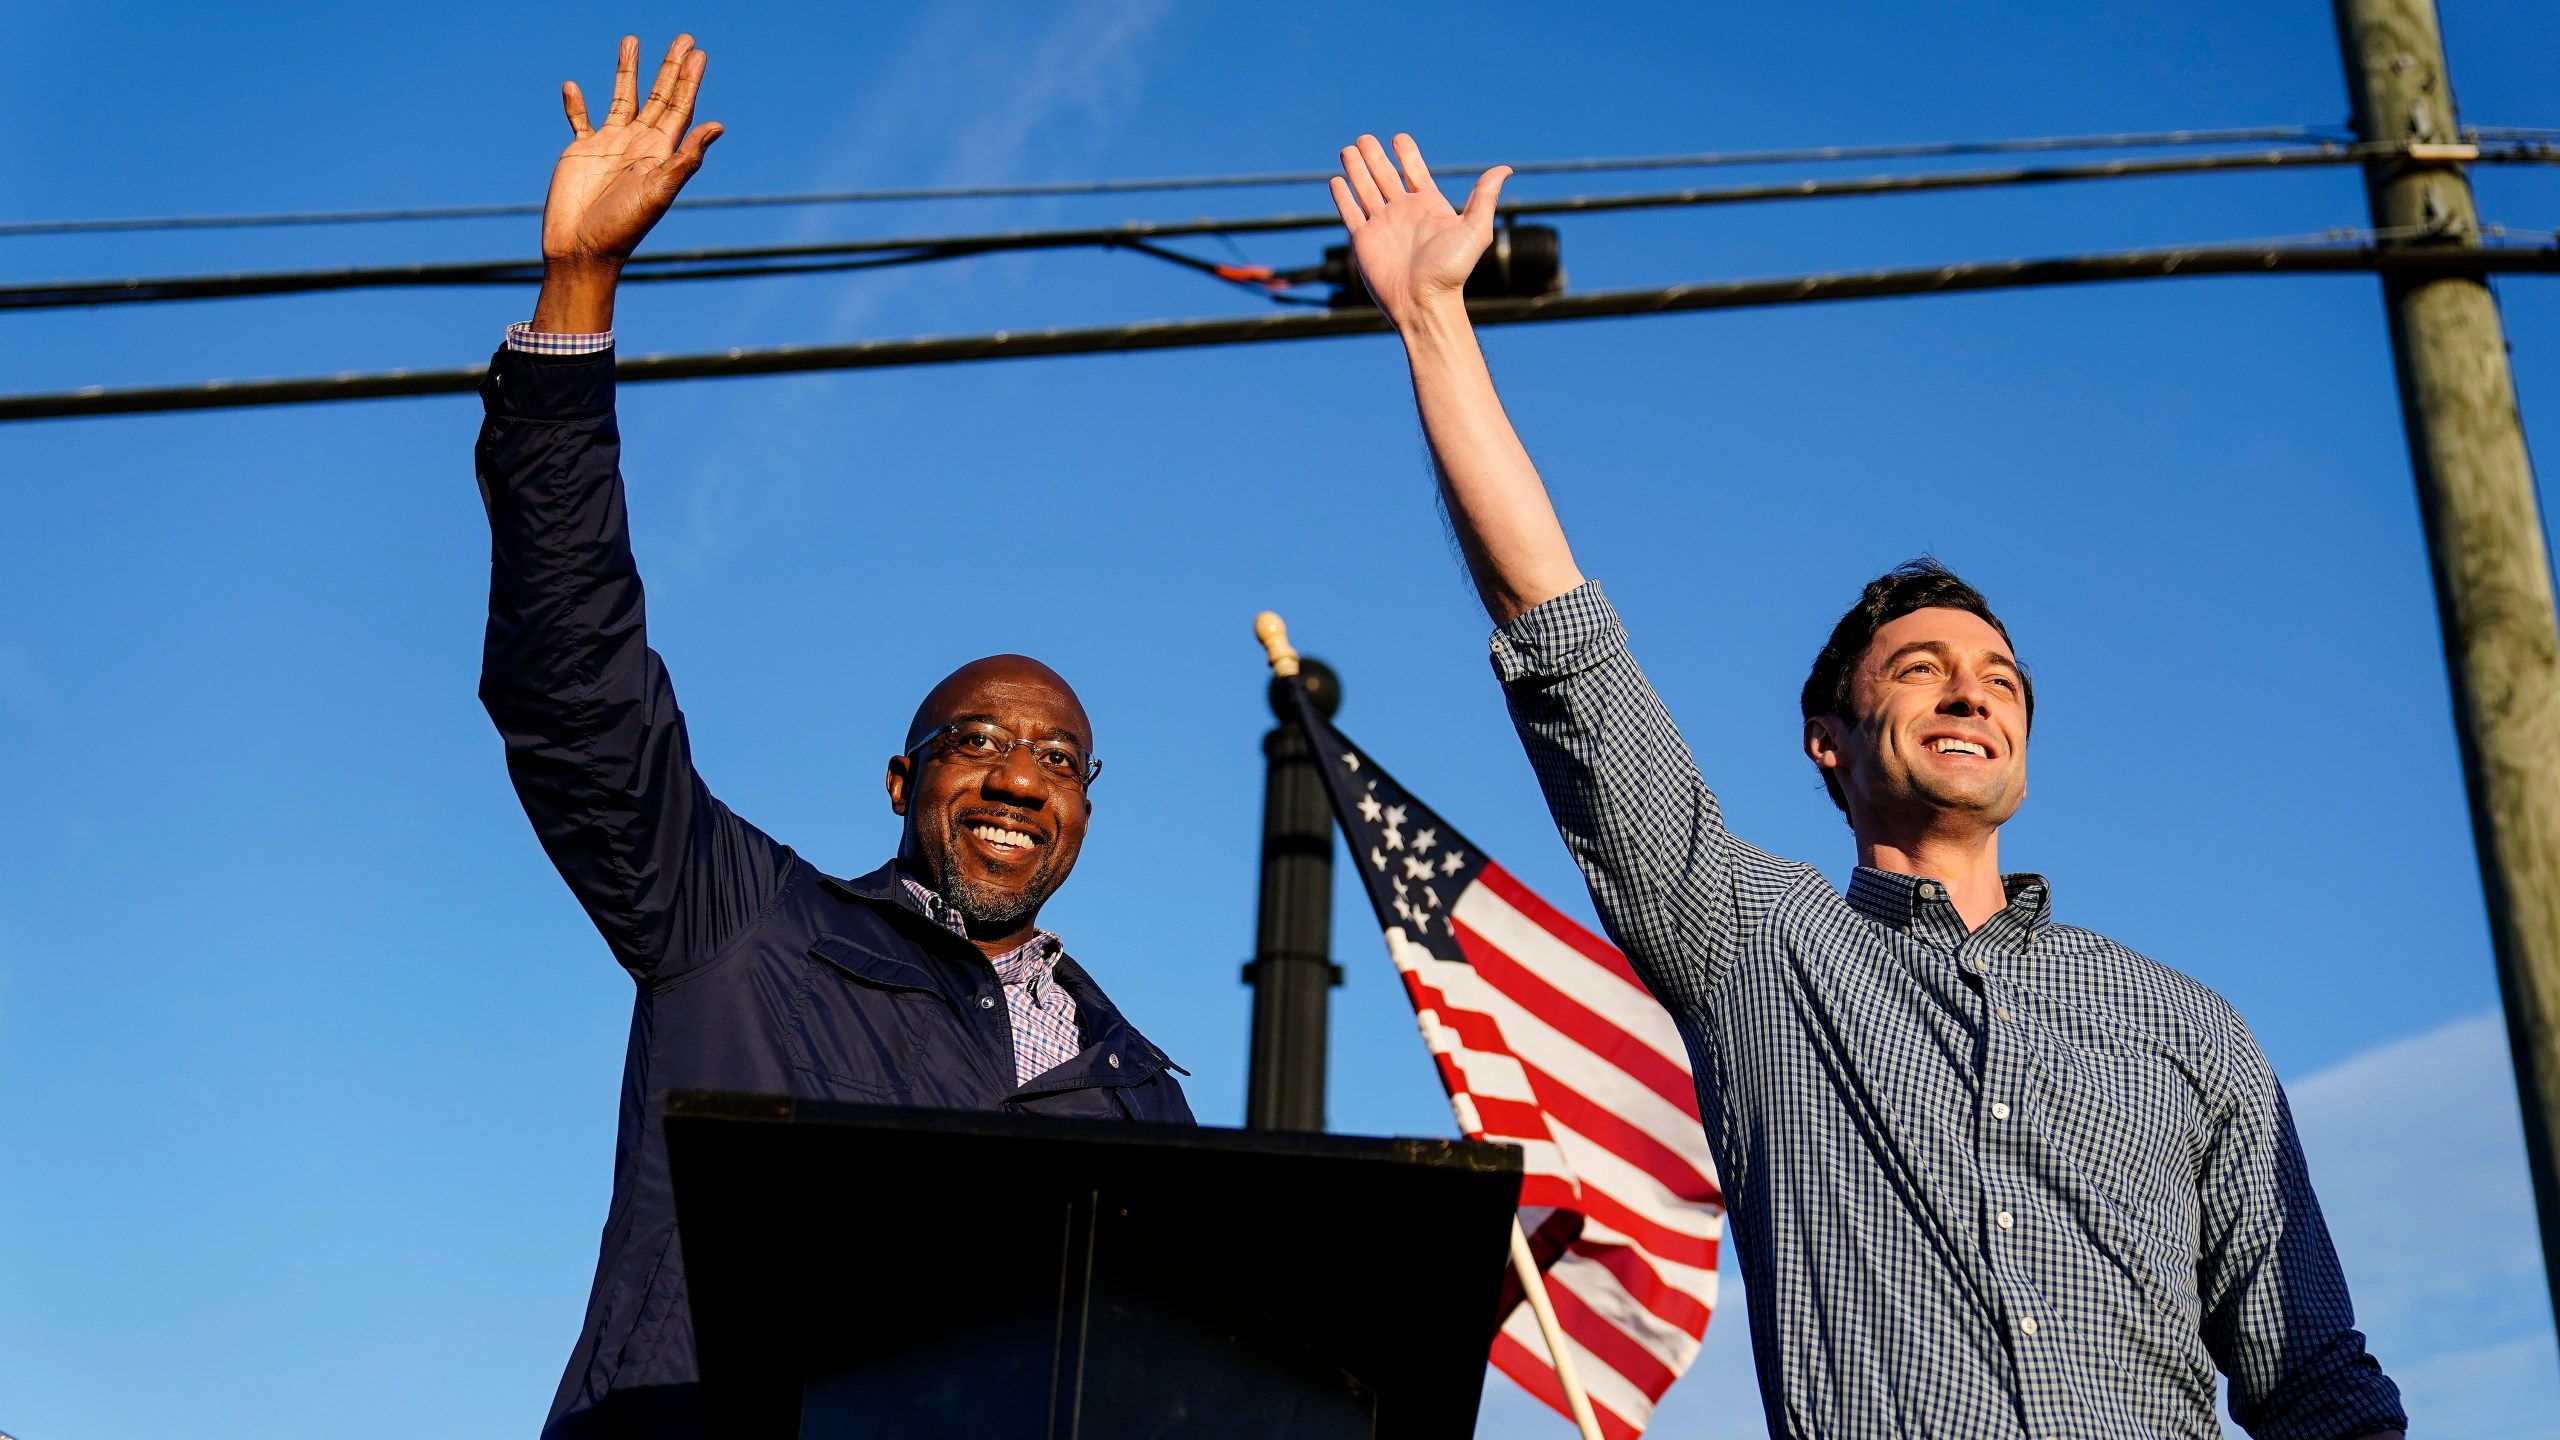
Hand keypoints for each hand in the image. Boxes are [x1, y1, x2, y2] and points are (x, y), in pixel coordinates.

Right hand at [531, 34, 721, 332]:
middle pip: (658, 97)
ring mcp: (609, 146)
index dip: (689, 80)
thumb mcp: (659, 192)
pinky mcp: (581, 153)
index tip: (698, 52)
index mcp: (660, 153)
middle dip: (670, 68)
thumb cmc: (622, 228)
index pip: (680, 108)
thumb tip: (717, 125)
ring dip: (627, 72)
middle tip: (684, 38)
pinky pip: (579, 121)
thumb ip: (686, 159)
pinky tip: (572, 85)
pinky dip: (576, 104)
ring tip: (631, 40)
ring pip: (621, 99)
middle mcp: (638, 145)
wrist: (582, 250)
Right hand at [1328, 134, 1508, 328]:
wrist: (1424, 303)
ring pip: (1365, 189)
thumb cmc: (1451, 270)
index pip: (1414, 172)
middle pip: (1385, 176)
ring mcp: (1382, 225)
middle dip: (1375, 156)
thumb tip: (1505, 169)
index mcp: (1428, 206)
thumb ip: (1485, 197)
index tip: (1398, 138)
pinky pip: (1350, 212)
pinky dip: (1343, 196)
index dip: (1406, 154)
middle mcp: (1403, 213)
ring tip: (1348, 149)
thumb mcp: (1475, 230)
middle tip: (1364, 138)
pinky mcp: (1363, 240)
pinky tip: (1337, 180)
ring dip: (1357, 169)